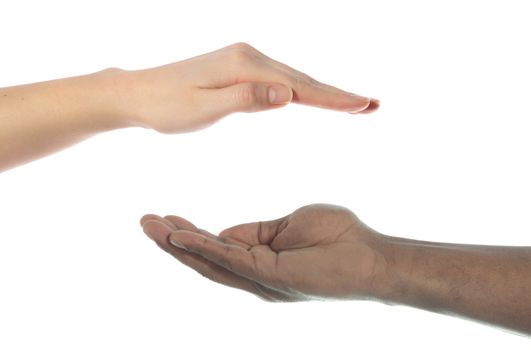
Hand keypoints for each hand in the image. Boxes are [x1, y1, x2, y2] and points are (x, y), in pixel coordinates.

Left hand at [114, 43, 378, 132]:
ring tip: (353, 103)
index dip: (333, 99)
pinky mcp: (239, 67)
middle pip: (304, 79)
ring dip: (324, 92)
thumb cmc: (166, 107)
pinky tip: (311, 96)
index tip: (364, 105)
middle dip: (338, 95)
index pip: (299, 87)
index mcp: (245, 66)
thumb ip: (247, 99)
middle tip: (373, 105)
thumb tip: (288, 94)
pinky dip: (302, 90)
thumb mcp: (204, 109)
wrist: (138, 93)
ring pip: (294, 79)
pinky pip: (279, 80)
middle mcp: (249, 56)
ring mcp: (245, 60)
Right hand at [140, 204, 383, 300]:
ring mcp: (261, 279)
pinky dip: (202, 247)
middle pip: (205, 259)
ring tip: (151, 227)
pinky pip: (229, 261)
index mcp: (261, 260)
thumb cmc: (339, 237)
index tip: (168, 217)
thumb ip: (259, 230)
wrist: (371, 256)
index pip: (218, 246)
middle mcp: (256, 275)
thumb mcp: (290, 223)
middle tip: (145, 222)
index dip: (192, 233)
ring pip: (210, 263)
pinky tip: (179, 236)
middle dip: (173, 241)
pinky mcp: (270, 276)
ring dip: (178, 245)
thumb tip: (230, 231)